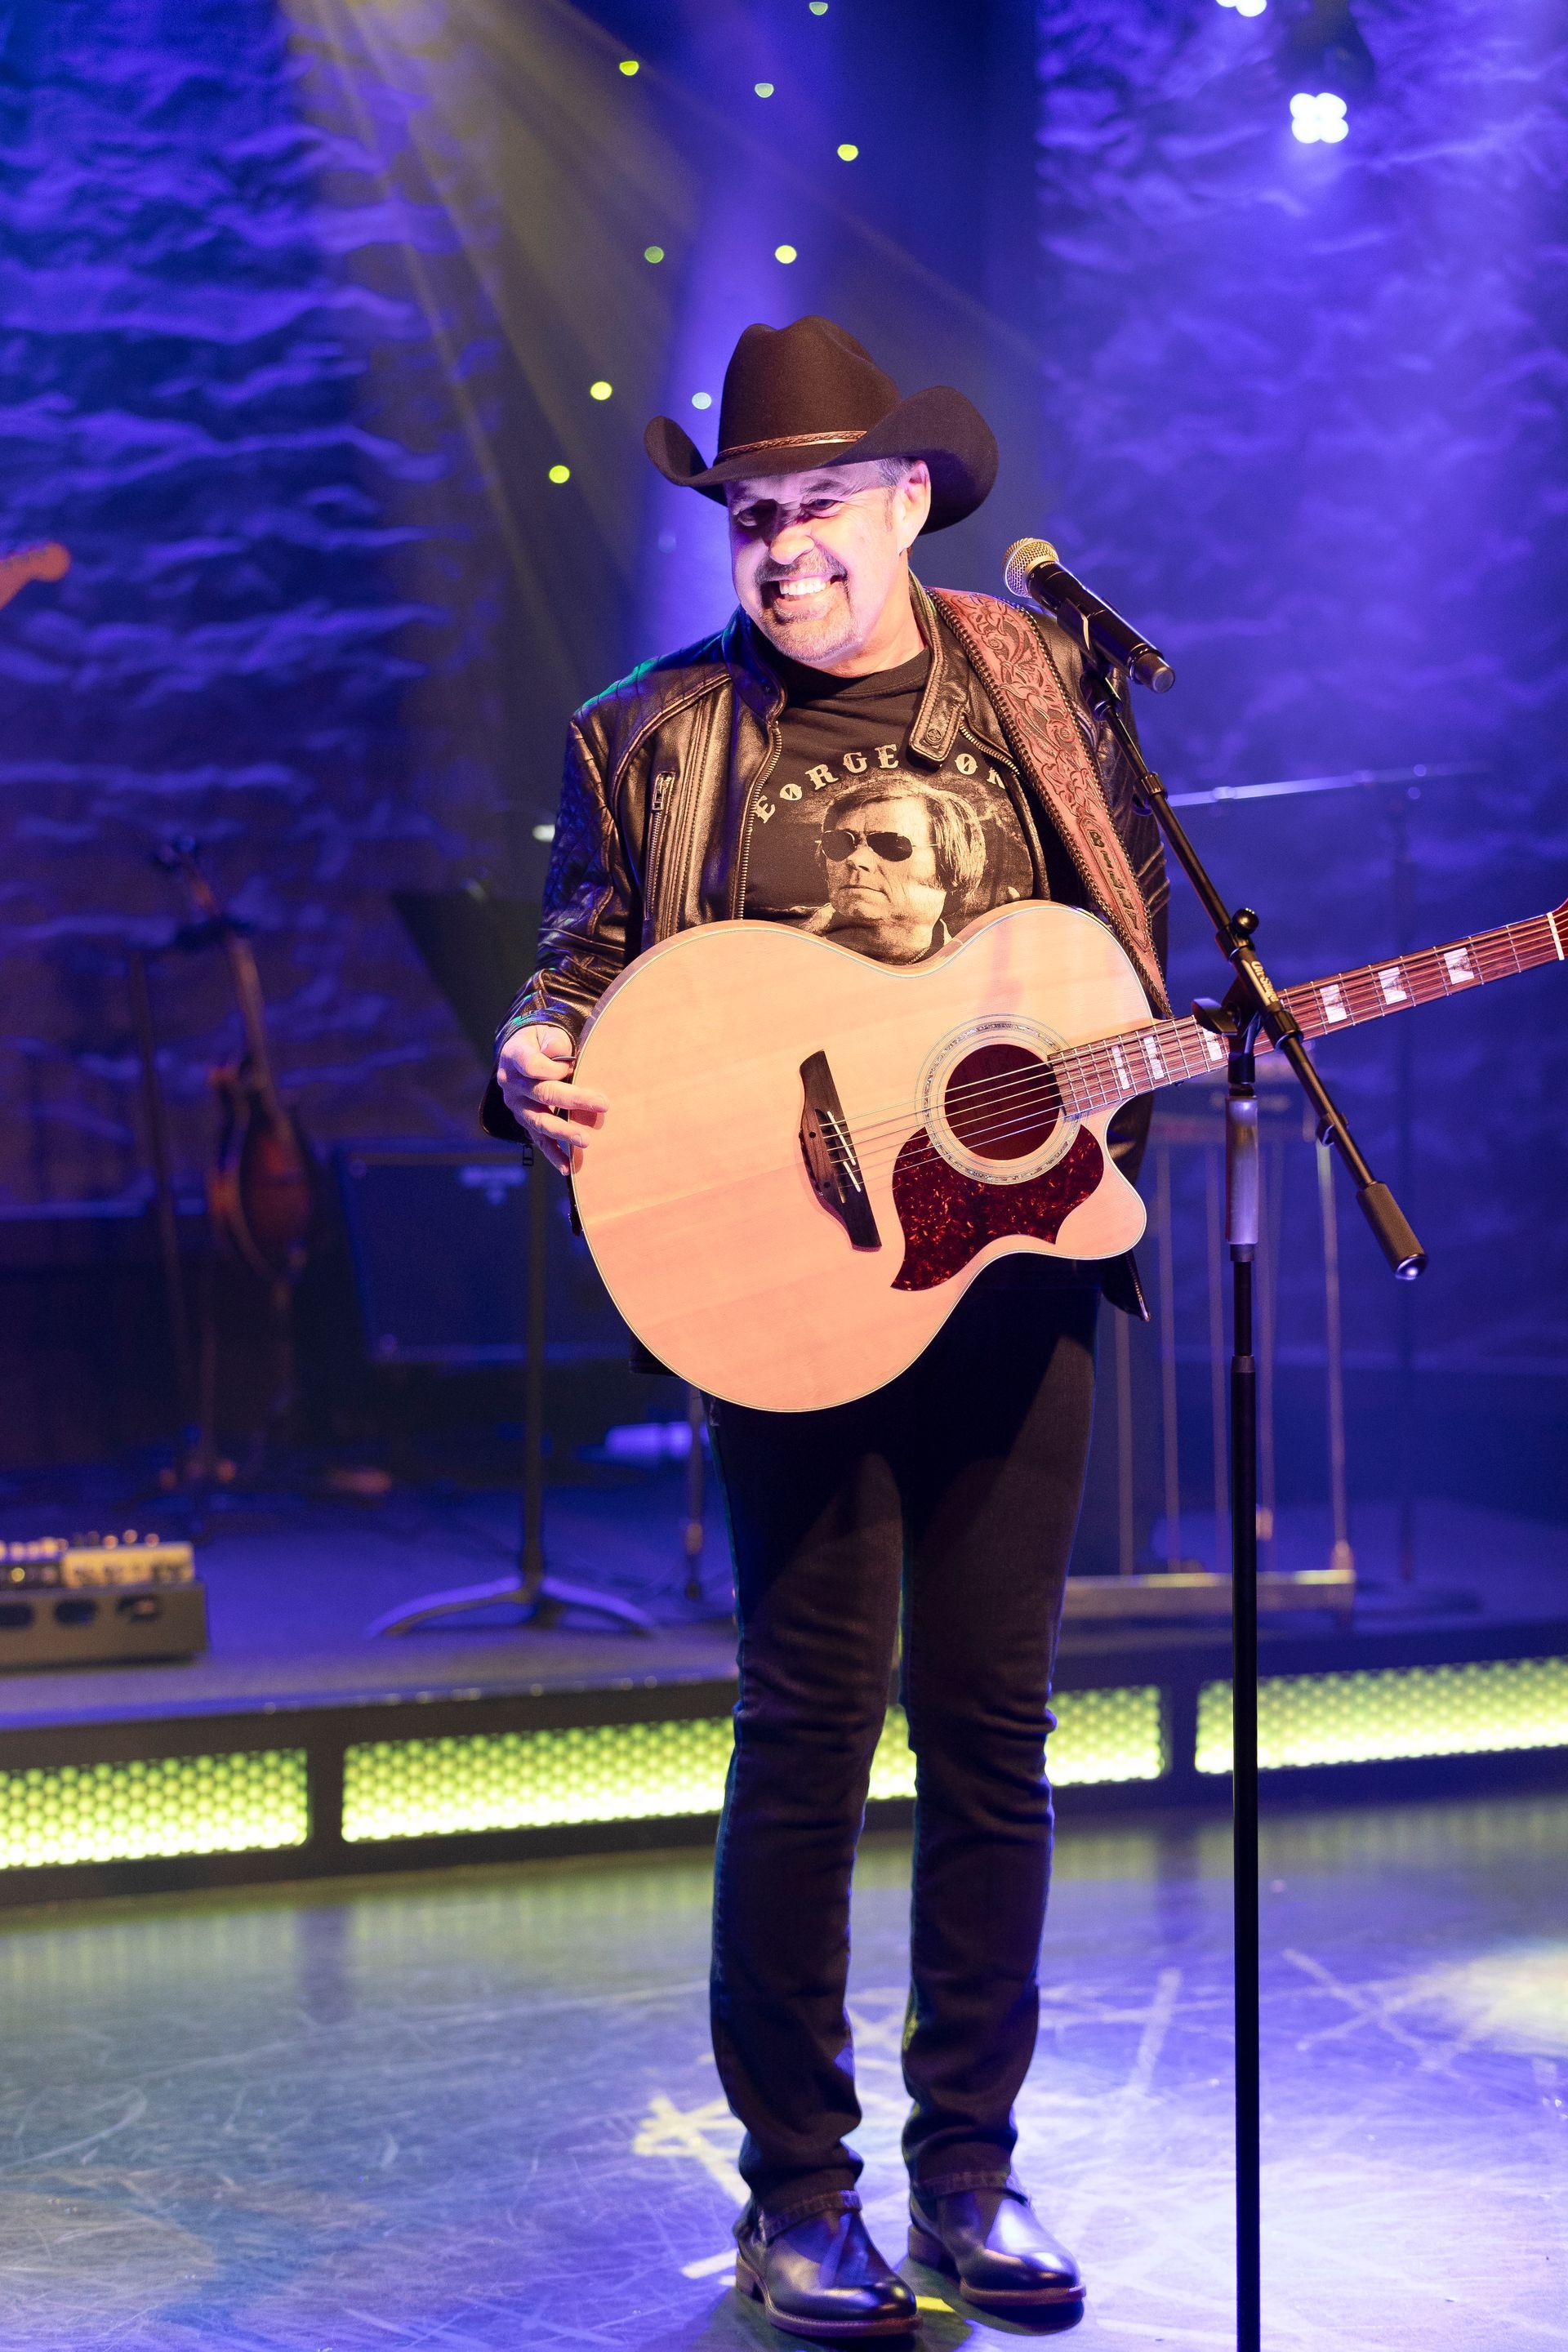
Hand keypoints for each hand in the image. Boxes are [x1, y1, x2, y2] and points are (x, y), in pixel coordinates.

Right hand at [495, 1022, 607, 1175]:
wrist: (521, 1053)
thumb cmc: (540, 1041)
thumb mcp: (545, 1032)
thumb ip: (554, 1043)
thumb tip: (564, 1060)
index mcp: (514, 1056)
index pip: (532, 1064)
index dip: (553, 1068)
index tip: (573, 1068)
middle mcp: (511, 1083)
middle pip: (542, 1094)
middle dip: (574, 1099)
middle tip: (602, 1104)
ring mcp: (517, 1105)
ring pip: (540, 1121)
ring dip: (563, 1131)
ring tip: (585, 1139)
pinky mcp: (524, 1122)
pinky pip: (538, 1140)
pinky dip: (552, 1154)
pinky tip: (567, 1166)